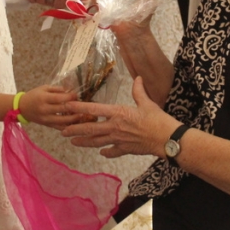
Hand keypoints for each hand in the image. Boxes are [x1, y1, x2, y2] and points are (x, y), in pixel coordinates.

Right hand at [18, 85, 80, 128]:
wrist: (22, 108)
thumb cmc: (34, 95)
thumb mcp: (44, 88)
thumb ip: (57, 89)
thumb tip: (71, 90)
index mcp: (44, 98)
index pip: (60, 98)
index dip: (71, 96)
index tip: (77, 95)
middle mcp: (45, 109)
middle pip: (63, 109)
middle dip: (74, 107)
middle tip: (82, 104)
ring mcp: (46, 119)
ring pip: (63, 121)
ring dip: (74, 118)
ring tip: (82, 115)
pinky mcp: (47, 125)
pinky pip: (59, 127)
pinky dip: (68, 126)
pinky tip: (76, 124)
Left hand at [62, 77, 178, 157]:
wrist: (166, 139)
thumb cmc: (158, 120)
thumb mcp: (147, 102)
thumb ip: (138, 91)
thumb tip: (137, 78)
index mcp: (118, 113)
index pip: (94, 110)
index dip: (79, 108)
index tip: (67, 106)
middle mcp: (115, 127)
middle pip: (90, 129)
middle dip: (75, 130)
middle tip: (63, 131)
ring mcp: (118, 140)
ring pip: (96, 142)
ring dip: (84, 142)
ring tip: (73, 142)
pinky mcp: (125, 149)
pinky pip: (112, 151)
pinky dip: (106, 151)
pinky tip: (101, 152)